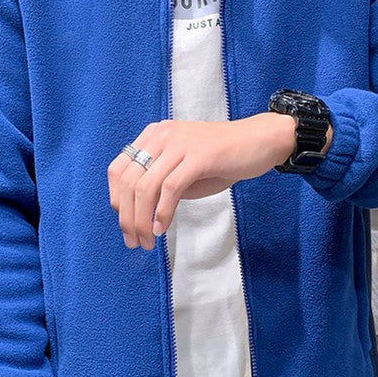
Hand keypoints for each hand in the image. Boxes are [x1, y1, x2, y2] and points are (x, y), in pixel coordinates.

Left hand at [108, 110, 330, 250]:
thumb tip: (140, 213)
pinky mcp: (199, 155)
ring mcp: (180, 143)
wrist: (260, 141)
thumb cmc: (224, 158)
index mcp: (154, 136)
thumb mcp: (185, 168)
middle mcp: (162, 135)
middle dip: (127, 217)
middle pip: (129, 181)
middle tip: (133, 241)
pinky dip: (163, 211)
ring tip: (147, 240)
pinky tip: (162, 227)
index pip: (118, 169)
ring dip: (142, 220)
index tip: (125, 223)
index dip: (117, 200)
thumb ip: (162, 184)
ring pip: (146, 187)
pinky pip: (170, 187)